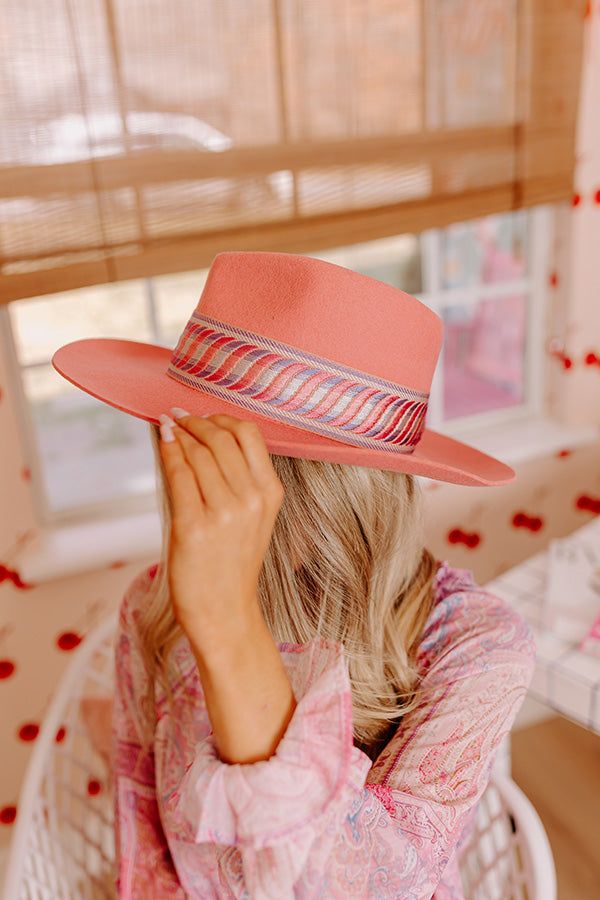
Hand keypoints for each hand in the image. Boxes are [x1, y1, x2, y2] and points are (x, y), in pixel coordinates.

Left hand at [158, 409, 284, 655]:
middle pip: (220, 438)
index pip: (249, 434)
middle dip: (195, 422)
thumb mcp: (252, 515)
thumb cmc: (233, 562)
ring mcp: (223, 514)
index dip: (221, 418)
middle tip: (178, 418)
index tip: (203, 417)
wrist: (224, 611)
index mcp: (270, 493)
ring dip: (179, 434)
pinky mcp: (193, 527)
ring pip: (198, 453)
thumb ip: (239, 476)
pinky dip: (168, 452)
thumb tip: (204, 432)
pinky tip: (162, 443)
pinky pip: (178, 475)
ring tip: (168, 430)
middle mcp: (251, 500)